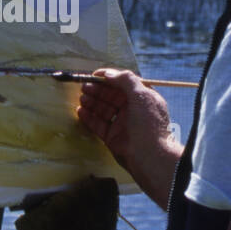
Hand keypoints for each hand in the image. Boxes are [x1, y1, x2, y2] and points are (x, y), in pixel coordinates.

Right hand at [76, 68, 182, 209]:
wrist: (150, 156)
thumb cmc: (149, 124)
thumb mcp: (142, 95)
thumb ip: (126, 80)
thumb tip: (109, 74)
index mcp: (142, 98)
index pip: (123, 83)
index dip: (109, 78)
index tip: (94, 75)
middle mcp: (132, 109)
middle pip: (111, 96)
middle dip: (97, 90)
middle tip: (84, 87)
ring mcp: (122, 124)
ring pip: (103, 109)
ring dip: (92, 102)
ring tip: (82, 98)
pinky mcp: (113, 137)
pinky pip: (98, 124)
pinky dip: (89, 118)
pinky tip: (80, 112)